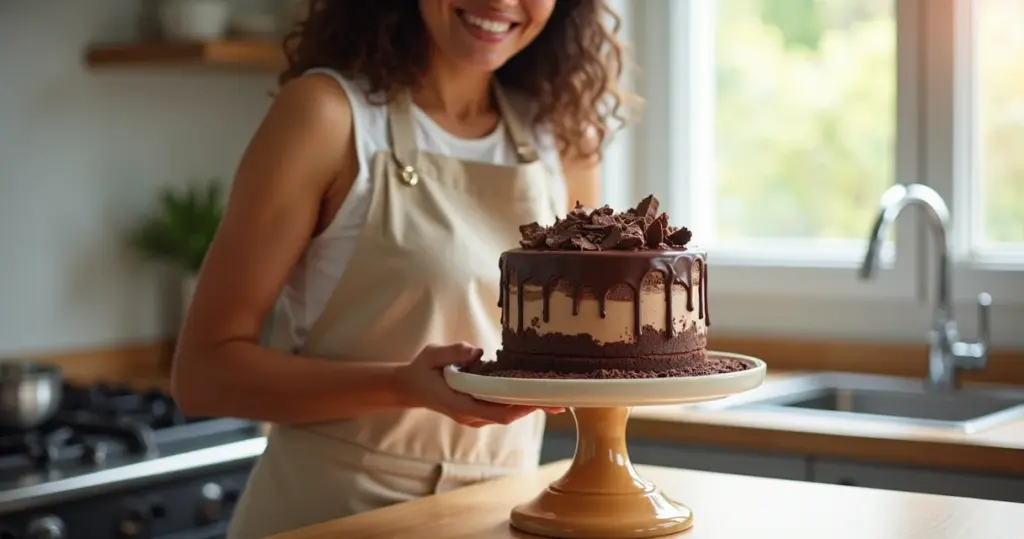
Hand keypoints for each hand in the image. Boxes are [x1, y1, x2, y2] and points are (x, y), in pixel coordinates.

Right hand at [395, 342, 563, 427]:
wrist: (411, 387)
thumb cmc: (422, 370)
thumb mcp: (432, 354)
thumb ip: (453, 352)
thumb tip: (477, 352)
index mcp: (459, 404)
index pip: (496, 412)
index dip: (519, 408)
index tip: (539, 400)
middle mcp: (470, 415)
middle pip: (508, 416)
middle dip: (533, 408)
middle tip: (560, 400)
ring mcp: (474, 416)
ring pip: (507, 414)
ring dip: (529, 406)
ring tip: (555, 396)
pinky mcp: (478, 412)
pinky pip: (502, 410)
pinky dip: (518, 402)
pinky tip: (534, 392)